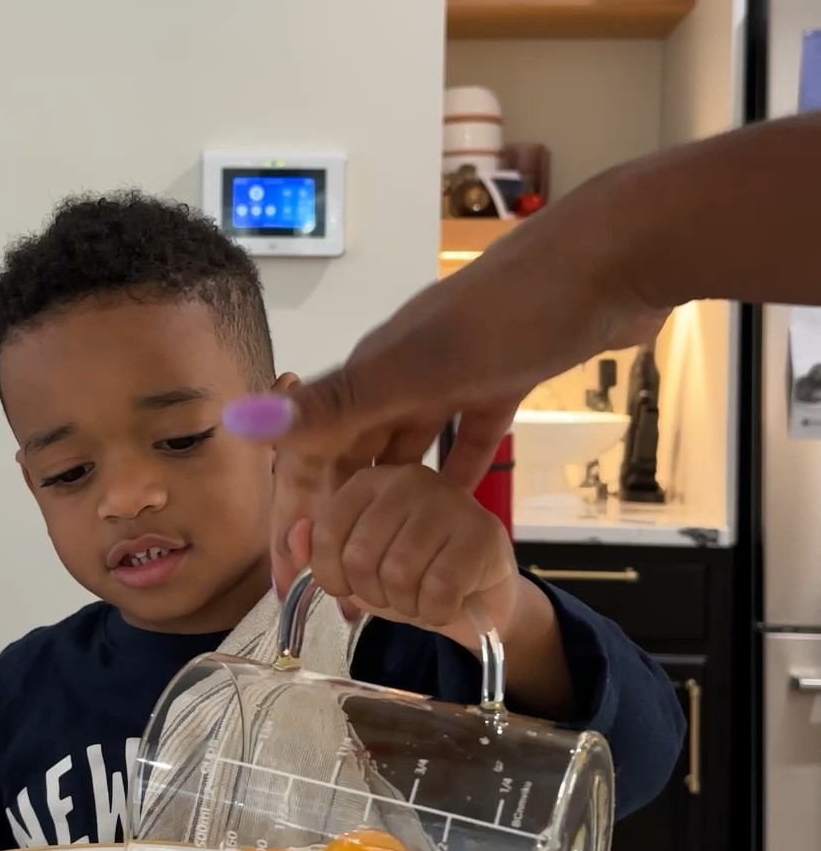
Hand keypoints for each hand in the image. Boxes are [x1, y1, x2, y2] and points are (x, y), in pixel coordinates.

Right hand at [223, 194, 663, 594]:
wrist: (608, 265)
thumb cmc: (511, 312)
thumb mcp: (416, 367)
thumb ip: (334, 403)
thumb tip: (242, 419)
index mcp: (373, 368)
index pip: (312, 448)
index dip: (297, 511)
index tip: (295, 574)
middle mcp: (403, 370)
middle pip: (354, 452)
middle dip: (341, 515)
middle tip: (343, 585)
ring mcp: (455, 372)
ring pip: (407, 448)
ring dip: (393, 501)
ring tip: (390, 562)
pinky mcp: (502, 378)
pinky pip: (468, 437)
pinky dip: (457, 474)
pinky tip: (457, 512)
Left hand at [290, 462, 519, 646]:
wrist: (479, 599)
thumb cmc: (414, 577)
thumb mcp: (356, 568)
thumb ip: (318, 552)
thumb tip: (295, 539)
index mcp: (370, 481)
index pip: (326, 533)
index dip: (334, 577)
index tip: (352, 587)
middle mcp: (409, 478)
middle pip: (360, 557)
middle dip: (374, 595)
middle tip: (397, 594)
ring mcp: (451, 499)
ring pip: (399, 574)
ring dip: (407, 605)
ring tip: (422, 597)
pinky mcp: (484, 531)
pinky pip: (439, 590)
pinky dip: (436, 612)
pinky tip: (448, 603)